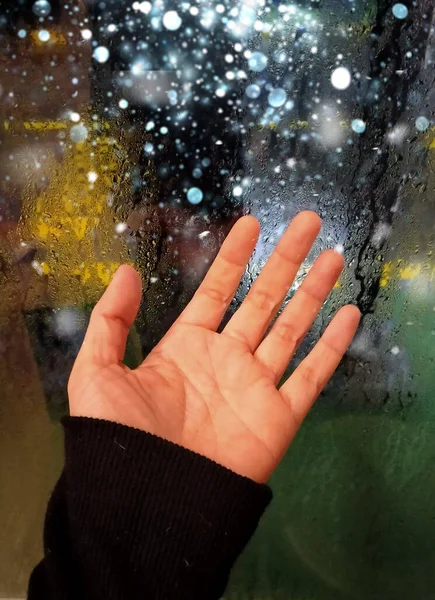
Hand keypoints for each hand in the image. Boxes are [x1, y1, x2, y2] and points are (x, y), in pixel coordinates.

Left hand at [68, 212, 359, 482]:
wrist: (148, 502)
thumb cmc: (120, 438)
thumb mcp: (97, 372)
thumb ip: (111, 320)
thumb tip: (127, 270)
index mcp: (186, 346)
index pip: (217, 290)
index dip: (234, 256)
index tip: (250, 224)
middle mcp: (225, 359)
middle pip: (263, 299)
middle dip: (285, 260)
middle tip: (307, 223)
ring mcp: (255, 385)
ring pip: (292, 328)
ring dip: (314, 292)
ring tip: (333, 257)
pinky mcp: (279, 416)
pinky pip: (311, 375)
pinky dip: (331, 346)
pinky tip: (348, 315)